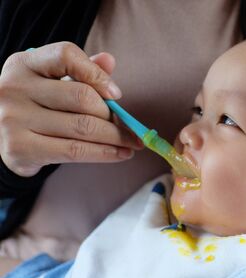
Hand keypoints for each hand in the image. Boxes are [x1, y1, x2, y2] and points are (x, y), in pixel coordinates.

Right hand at [0, 42, 142, 176]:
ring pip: (83, 127)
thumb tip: (109, 60)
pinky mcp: (20, 148)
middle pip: (82, 97)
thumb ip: (82, 70)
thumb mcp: (53, 82)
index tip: (117, 94)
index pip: (66, 55)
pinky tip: (121, 154)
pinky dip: (105, 153)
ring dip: (116, 137)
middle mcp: (14, 87)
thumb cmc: (37, 105)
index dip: (97, 74)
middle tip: (127, 126)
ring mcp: (13, 119)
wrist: (1, 139)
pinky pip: (75, 151)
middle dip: (112, 114)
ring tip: (132, 142)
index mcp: (24, 64)